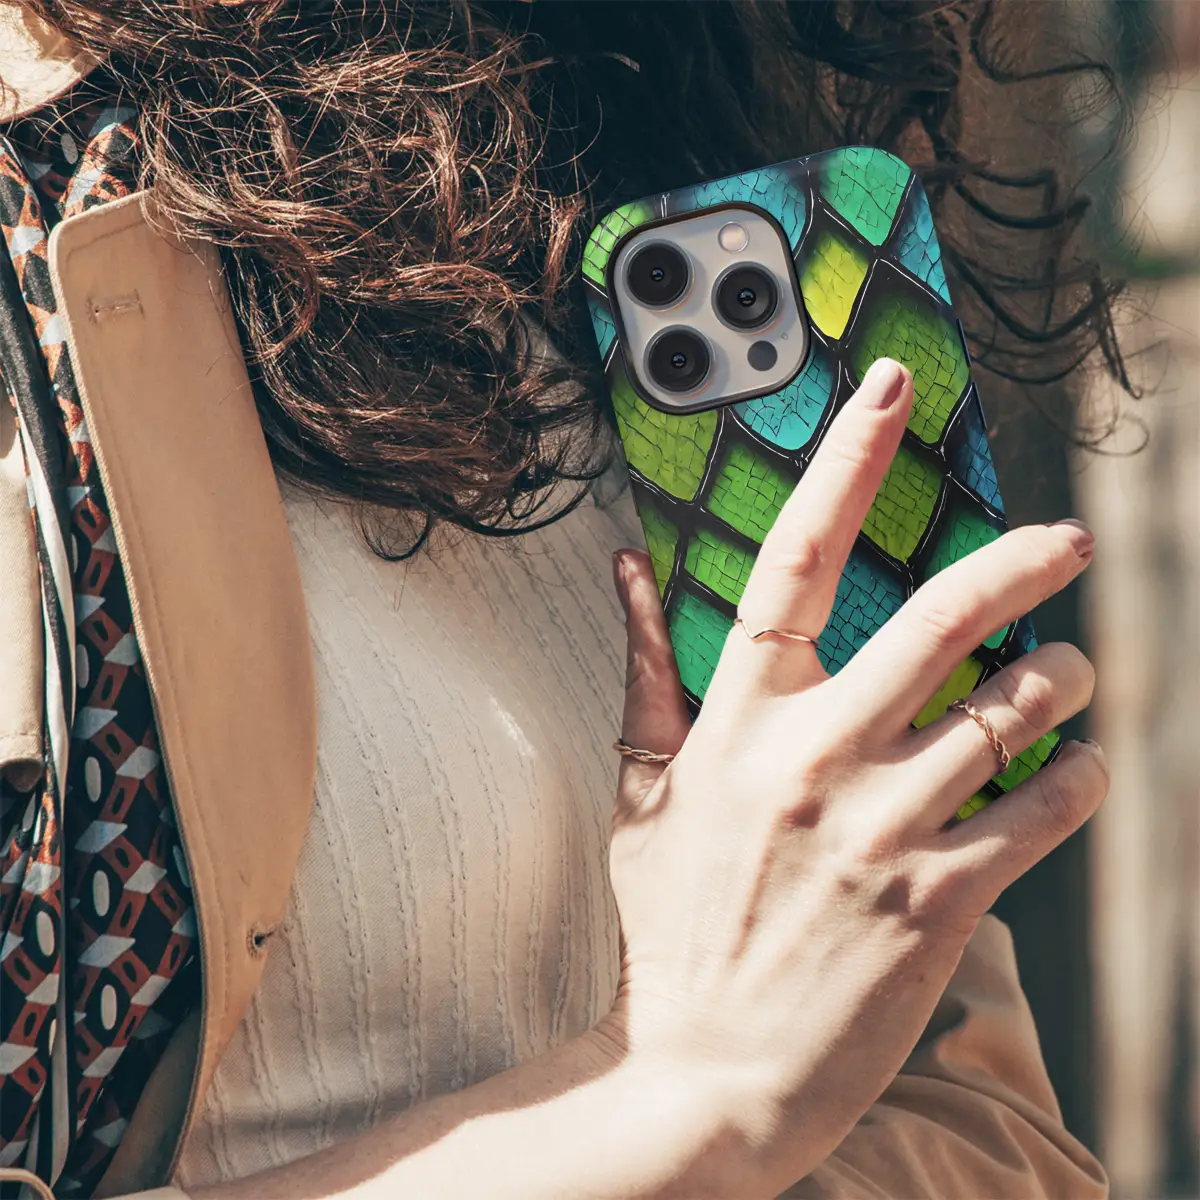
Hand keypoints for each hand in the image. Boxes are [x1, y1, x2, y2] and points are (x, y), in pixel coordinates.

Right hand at [604, 358, 1106, 1195]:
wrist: (705, 1071)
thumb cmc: (673, 925)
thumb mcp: (642, 792)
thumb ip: (644, 671)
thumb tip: (629, 569)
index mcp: (738, 721)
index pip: (794, 559)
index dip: (846, 462)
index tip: (890, 390)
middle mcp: (814, 758)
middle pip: (941, 618)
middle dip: (1022, 561)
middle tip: (1067, 538)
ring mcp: (881, 827)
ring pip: (1011, 710)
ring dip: (1064, 679)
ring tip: (1073, 674)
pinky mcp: (939, 899)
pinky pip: (1041, 810)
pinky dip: (1078, 776)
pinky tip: (1078, 766)